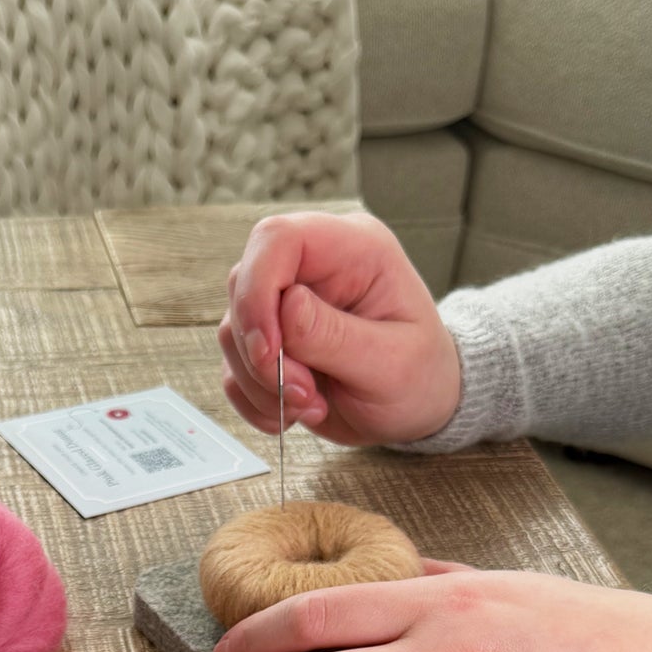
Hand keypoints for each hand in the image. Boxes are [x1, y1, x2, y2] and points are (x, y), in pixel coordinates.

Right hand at [219, 212, 460, 445]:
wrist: (415, 409)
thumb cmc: (418, 377)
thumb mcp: (390, 363)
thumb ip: (335, 335)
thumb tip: (285, 307)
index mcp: (353, 250)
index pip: (278, 239)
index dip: (259, 290)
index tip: (269, 351)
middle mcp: (312, 269)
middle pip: (244, 286)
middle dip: (262, 354)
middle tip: (304, 393)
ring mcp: (284, 306)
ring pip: (232, 333)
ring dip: (261, 384)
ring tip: (311, 405)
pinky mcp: (269, 343)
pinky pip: (234, 369)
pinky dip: (255, 401)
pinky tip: (294, 412)